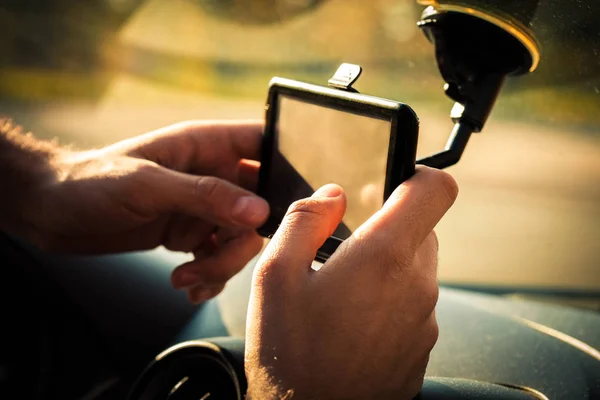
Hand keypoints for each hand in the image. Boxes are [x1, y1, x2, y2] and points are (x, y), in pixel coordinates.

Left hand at [21, 121, 268, 302]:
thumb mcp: (148, 185)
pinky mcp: (190, 234)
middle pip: (260, 204)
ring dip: (221, 265)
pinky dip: (209, 276)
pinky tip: (186, 283)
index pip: (264, 144)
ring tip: (187, 276)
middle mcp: (212, 175)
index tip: (293, 202)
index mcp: (206, 146)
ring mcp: (202, 207)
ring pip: (240, 239)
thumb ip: (204, 195)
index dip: (287, 167)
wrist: (53, 213)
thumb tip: (259, 211)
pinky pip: (218, 257)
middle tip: (217, 257)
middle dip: (245, 238)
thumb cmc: (92, 182)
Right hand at [245, 166, 457, 399]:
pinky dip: (390, 303)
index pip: (437, 190)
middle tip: (345, 249)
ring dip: (386, 268)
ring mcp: (425, 321)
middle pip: (422, 230)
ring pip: (416, 269)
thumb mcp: (275, 275)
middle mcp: (417, 285)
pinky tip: (351, 325)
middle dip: (387, 228)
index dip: (418, 175)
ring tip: (340, 294)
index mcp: (384, 257)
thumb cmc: (289, 354)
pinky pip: (414, 306)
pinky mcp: (422, 348)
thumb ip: (306, 220)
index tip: (393, 182)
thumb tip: (331, 195)